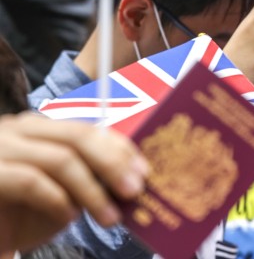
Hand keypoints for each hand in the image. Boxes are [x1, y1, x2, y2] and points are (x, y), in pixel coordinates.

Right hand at [0, 113, 147, 252]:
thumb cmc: (16, 216)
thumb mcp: (59, 194)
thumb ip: (87, 179)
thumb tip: (131, 178)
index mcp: (37, 129)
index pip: (86, 130)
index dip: (119, 150)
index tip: (144, 172)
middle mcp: (16, 130)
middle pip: (77, 137)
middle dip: (113, 164)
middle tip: (135, 190)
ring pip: (59, 159)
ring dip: (91, 190)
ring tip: (110, 216)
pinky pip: (30, 181)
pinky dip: (57, 200)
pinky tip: (68, 217)